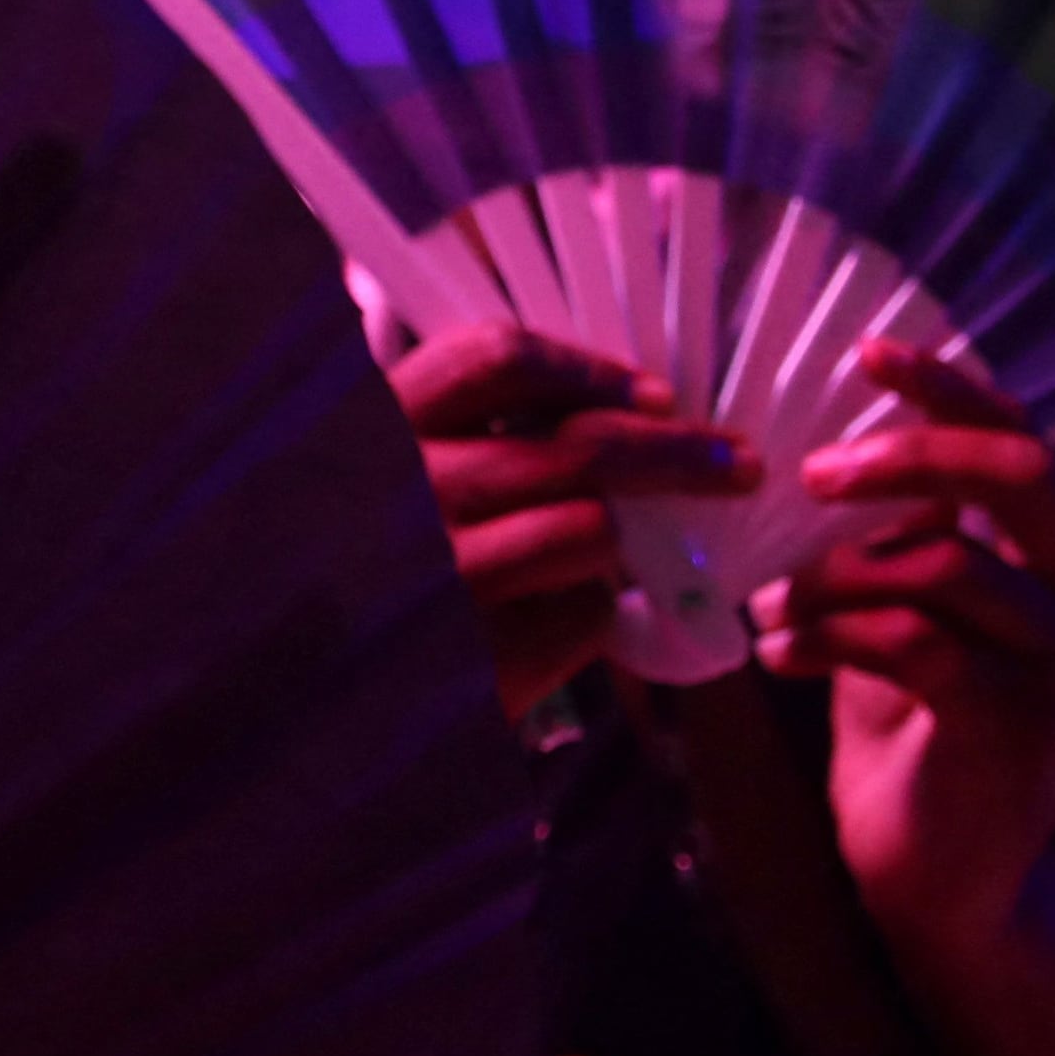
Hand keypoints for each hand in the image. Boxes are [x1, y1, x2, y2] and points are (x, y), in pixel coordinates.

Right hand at [386, 324, 757, 716]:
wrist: (316, 696)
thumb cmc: (381, 562)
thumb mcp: (396, 472)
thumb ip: (472, 434)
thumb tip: (620, 407)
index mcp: (383, 423)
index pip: (495, 359)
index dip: (591, 369)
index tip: (656, 394)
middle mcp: (409, 488)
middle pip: (580, 448)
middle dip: (679, 453)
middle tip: (738, 464)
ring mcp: (444, 574)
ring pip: (594, 529)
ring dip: (621, 543)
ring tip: (615, 559)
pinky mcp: (480, 653)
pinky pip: (586, 614)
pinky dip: (595, 614)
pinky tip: (558, 617)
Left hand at [766, 341, 1054, 958]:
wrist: (941, 884)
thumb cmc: (914, 737)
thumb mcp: (906, 613)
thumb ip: (900, 535)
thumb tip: (824, 437)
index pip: (1027, 442)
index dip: (953, 388)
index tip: (866, 351)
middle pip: (1018, 474)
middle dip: (908, 451)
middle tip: (809, 471)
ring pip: (941, 563)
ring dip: (828, 570)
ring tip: (768, 601)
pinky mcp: (1016, 732)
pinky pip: (908, 641)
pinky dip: (823, 632)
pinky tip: (778, 652)